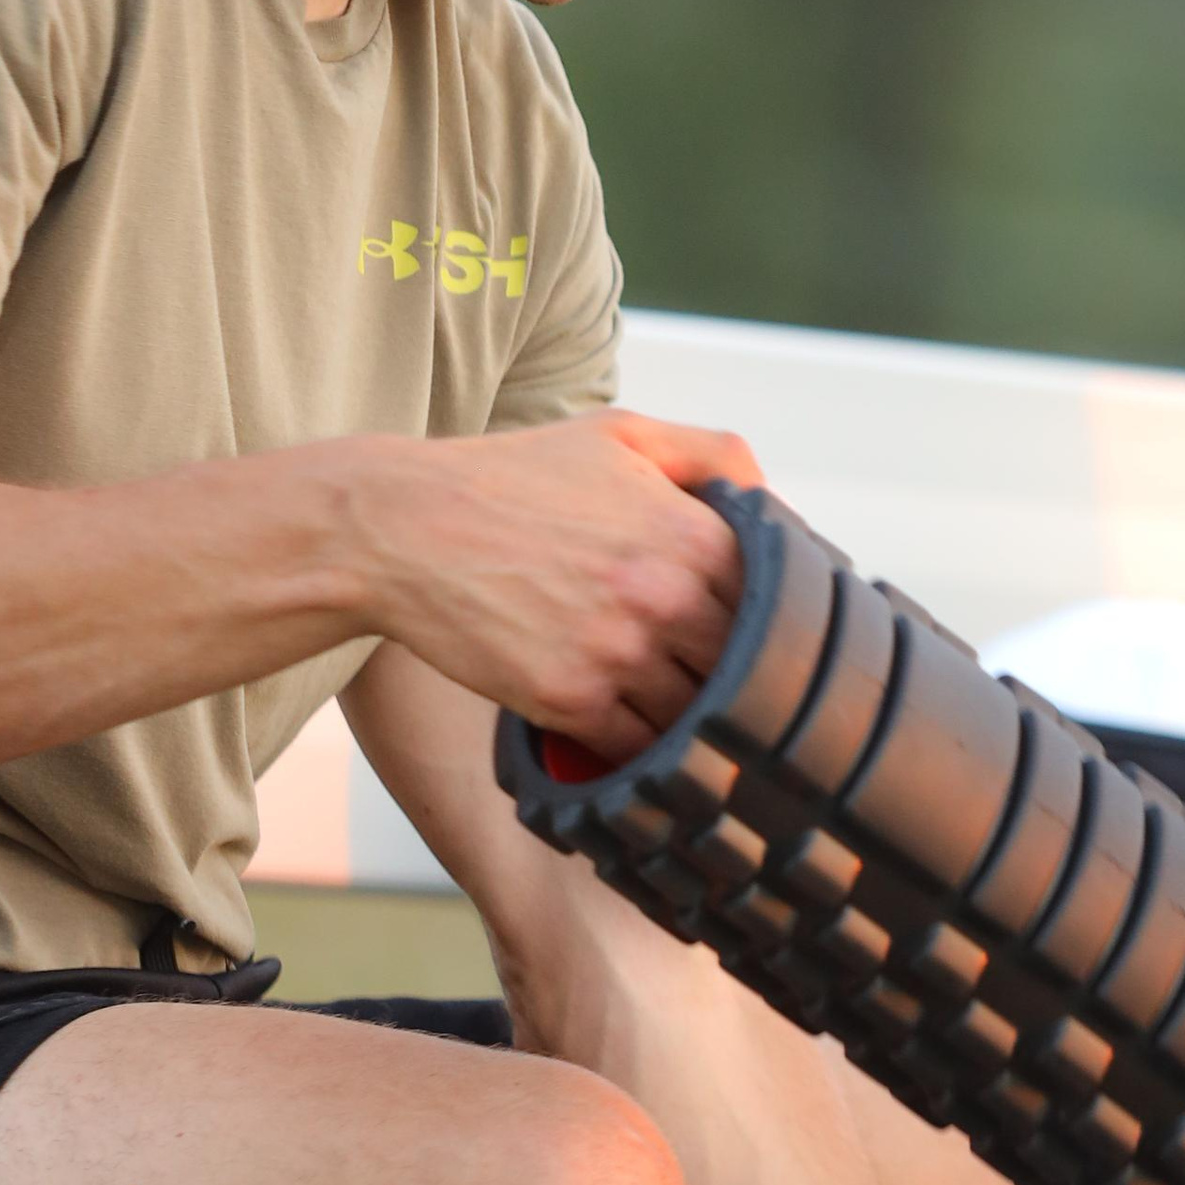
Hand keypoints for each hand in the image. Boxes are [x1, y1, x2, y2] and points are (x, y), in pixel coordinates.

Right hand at [343, 410, 762, 757]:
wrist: (407, 527)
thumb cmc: (516, 478)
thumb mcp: (623, 435)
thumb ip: (713, 454)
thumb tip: (775, 499)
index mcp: (695, 534)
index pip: (777, 604)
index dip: (772, 623)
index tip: (758, 635)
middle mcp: (668, 597)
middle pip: (746, 667)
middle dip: (740, 677)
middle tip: (727, 683)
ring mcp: (619, 655)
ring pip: (697, 714)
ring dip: (696, 719)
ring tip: (686, 713)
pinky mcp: (569, 702)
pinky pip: (638, 748)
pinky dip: (645, 750)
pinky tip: (638, 737)